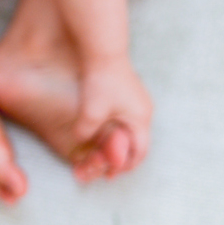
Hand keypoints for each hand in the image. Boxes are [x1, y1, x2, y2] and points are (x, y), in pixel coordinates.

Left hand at [72, 57, 151, 178]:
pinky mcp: (126, 91)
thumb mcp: (91, 109)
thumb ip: (87, 129)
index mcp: (140, 118)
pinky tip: (100, 129)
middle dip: (120, 157)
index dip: (124, 166)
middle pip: (135, 143)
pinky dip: (113, 129)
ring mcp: (136, 100)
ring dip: (116, 143)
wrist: (102, 49)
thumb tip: (81, 141)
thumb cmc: (100, 80)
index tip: (109, 175)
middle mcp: (143, 110)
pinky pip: (123, 117)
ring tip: (100, 153)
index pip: (138, 152)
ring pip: (129, 130)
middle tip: (104, 169)